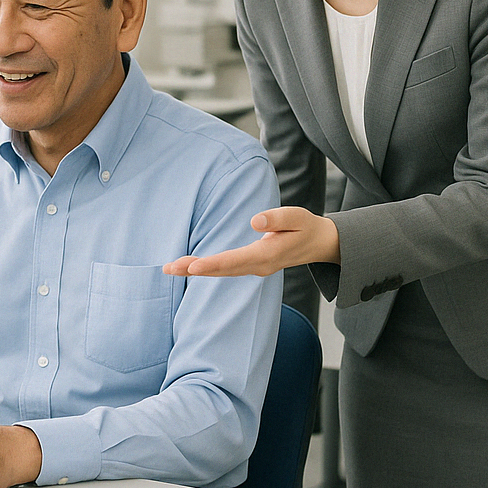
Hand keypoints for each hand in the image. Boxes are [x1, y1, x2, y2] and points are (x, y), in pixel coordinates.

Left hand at [163, 206, 339, 277]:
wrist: (319, 244)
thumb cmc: (307, 227)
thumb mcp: (298, 216)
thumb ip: (277, 218)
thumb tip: (254, 221)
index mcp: (267, 255)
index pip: (234, 261)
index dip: (212, 264)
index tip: (192, 267)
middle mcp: (258, 266)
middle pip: (222, 270)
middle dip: (194, 269)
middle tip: (169, 268)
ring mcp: (254, 268)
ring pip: (221, 271)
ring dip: (196, 269)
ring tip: (170, 268)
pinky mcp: (251, 264)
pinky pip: (225, 268)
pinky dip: (206, 267)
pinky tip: (189, 265)